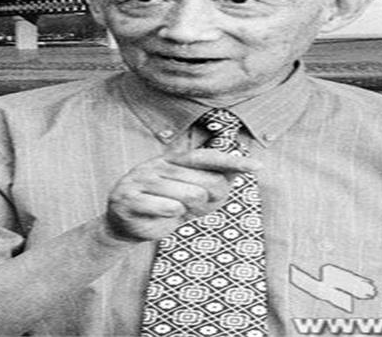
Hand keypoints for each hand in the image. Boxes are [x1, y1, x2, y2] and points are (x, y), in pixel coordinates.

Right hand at [105, 149, 259, 241]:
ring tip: (173, 211)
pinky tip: (160, 215)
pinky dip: (170, 216)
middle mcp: (157, 165)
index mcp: (172, 160)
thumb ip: (213, 182)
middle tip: (191, 208)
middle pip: (203, 183)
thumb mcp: (191, 196)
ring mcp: (141, 179)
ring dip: (186, 211)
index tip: (257, 166)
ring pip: (187, 197)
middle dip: (205, 202)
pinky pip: (167, 208)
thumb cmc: (163, 207)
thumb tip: (238, 171)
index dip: (232, 162)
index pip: (207, 157)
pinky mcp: (129, 198)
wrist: (124, 224)